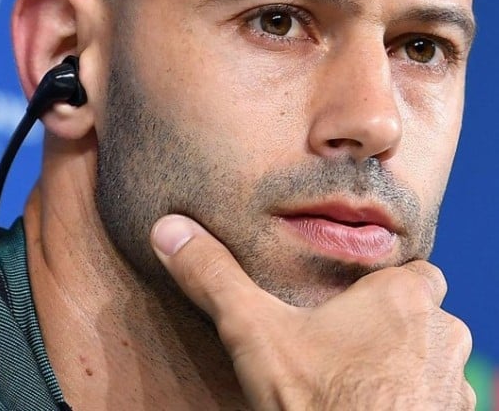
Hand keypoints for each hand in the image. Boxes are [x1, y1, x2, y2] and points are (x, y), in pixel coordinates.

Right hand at [150, 214, 474, 409]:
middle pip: (419, 317)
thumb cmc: (318, 401)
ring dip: (399, 368)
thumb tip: (169, 230)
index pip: (414, 271)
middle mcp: (442, 336)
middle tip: (337, 345)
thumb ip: (215, 277)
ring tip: (348, 381)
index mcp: (402, 298)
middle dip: (387, 329)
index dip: (382, 285)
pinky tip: (364, 407)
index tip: (347, 300)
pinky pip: (432, 400)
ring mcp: (453, 385)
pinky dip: (406, 401)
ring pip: (428, 361)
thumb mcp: (252, 332)